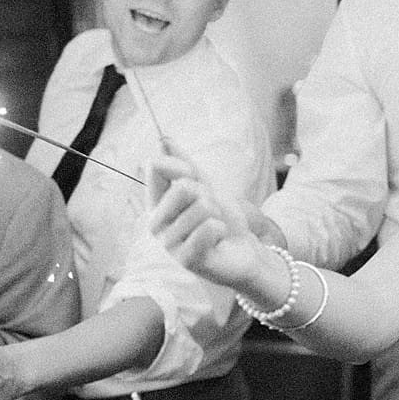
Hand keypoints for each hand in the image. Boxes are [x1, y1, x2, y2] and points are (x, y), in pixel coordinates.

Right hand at [149, 151, 264, 289]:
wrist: (242, 251)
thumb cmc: (222, 219)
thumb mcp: (205, 187)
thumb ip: (184, 165)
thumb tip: (163, 139)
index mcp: (156, 204)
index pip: (157, 167)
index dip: (185, 168)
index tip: (197, 183)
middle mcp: (156, 224)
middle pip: (184, 187)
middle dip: (208, 197)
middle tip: (211, 214)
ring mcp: (169, 244)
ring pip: (202, 208)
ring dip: (217, 216)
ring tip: (214, 230)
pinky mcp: (186, 260)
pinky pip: (209, 228)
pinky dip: (221, 230)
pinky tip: (217, 243)